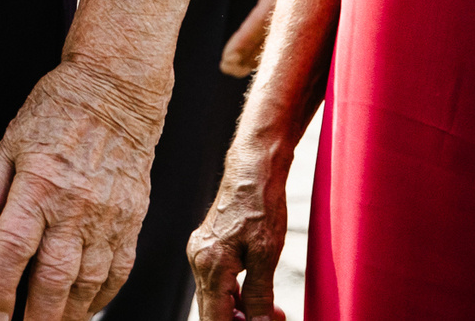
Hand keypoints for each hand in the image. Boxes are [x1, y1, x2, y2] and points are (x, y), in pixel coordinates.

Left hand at [0, 59, 165, 320]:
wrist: (117, 90)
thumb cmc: (59, 111)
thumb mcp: (10, 140)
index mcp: (37, 185)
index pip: (13, 249)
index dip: (0, 289)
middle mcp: (74, 206)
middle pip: (54, 278)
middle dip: (38, 317)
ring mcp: (107, 215)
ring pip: (89, 282)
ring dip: (70, 314)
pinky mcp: (132, 219)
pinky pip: (119, 269)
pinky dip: (103, 295)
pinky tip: (88, 306)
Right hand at [187, 134, 291, 320]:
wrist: (253, 168)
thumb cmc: (261, 205)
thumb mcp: (266, 254)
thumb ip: (259, 295)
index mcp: (210, 265)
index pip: (215, 319)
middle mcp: (198, 260)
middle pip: (212, 311)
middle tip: (276, 318)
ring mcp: (200, 252)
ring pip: (214, 298)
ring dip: (239, 312)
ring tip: (273, 311)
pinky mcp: (207, 247)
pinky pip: (216, 282)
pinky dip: (235, 295)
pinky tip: (255, 295)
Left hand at [220, 0, 313, 77]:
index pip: (266, 16)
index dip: (244, 40)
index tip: (226, 59)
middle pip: (281, 31)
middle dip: (254, 52)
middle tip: (229, 69)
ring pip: (298, 31)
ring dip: (272, 49)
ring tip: (245, 66)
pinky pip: (312, 20)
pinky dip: (294, 37)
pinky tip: (282, 48)